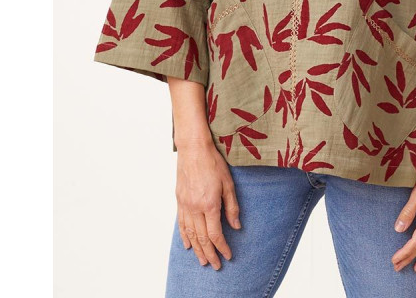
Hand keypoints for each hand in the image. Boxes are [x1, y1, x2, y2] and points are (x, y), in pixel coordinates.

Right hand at [175, 138, 240, 268]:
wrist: (193, 148)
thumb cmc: (213, 162)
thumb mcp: (228, 183)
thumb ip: (232, 206)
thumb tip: (236, 226)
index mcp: (210, 204)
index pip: (215, 234)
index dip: (222, 247)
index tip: (228, 255)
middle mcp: (195, 208)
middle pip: (202, 238)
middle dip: (209, 254)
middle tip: (215, 265)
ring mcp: (185, 205)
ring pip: (190, 234)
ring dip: (197, 249)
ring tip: (202, 260)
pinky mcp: (179, 200)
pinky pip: (181, 223)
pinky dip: (184, 236)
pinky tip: (188, 244)